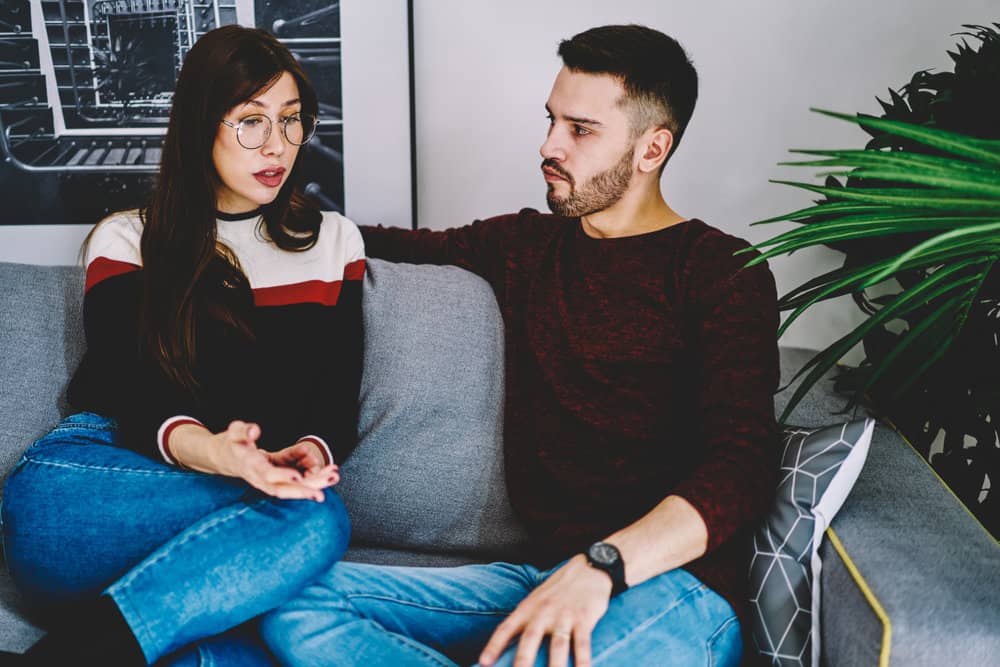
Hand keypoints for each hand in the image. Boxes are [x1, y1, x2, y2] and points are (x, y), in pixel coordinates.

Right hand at [212, 422, 334, 501]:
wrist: (224, 458)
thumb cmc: (232, 442)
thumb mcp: (233, 432)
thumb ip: (243, 431)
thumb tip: (255, 430)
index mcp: (250, 465)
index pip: (266, 475)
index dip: (282, 477)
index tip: (298, 477)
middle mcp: (260, 478)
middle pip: (281, 490)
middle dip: (302, 492)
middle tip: (322, 494)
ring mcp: (268, 482)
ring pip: (291, 489)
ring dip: (312, 486)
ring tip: (333, 476)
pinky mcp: (276, 480)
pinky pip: (294, 483)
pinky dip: (311, 479)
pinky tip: (328, 473)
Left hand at [479, 555, 611, 666]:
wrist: (588, 569)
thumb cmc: (559, 590)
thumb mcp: (536, 600)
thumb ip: (525, 621)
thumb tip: (508, 647)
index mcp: (528, 608)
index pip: (506, 628)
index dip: (494, 646)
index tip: (483, 663)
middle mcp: (543, 611)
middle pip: (530, 639)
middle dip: (522, 661)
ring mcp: (564, 615)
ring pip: (557, 645)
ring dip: (555, 666)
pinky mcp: (584, 618)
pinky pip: (582, 643)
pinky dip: (582, 661)